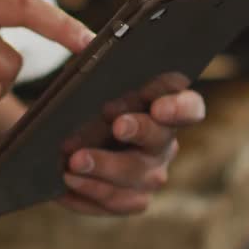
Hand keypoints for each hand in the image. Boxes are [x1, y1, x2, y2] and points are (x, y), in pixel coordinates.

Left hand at [58, 80, 206, 215]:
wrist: (58, 135)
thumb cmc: (84, 100)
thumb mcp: (91, 80)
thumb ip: (99, 67)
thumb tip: (86, 45)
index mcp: (164, 107)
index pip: (190, 107)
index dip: (180, 108)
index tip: (159, 106)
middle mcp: (164, 142)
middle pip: (162, 140)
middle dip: (140, 131)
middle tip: (117, 125)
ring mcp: (149, 173)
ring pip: (139, 177)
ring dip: (106, 169)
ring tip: (74, 161)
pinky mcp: (129, 199)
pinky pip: (118, 202)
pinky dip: (91, 194)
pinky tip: (66, 182)